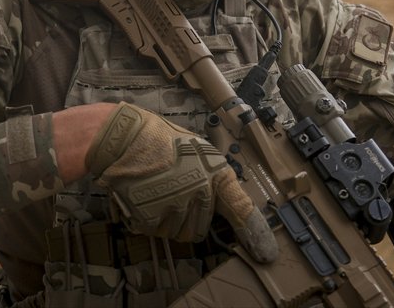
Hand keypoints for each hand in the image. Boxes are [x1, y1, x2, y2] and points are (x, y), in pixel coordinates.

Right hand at [86, 103, 277, 262]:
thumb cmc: (164, 142)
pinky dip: (150, 220)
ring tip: (159, 193)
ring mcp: (175, 207)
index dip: (253, 232)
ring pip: (178, 232)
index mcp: (215, 174)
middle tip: (175, 194)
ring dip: (169, 220)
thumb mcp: (200, 153)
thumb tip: (227, 202)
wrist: (128, 139)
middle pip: (200, 228)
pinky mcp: (152, 217)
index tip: (265, 252)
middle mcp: (199, 193)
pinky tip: (146, 198)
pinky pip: (156, 230)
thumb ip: (215, 179)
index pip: (240, 208)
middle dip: (189, 217)